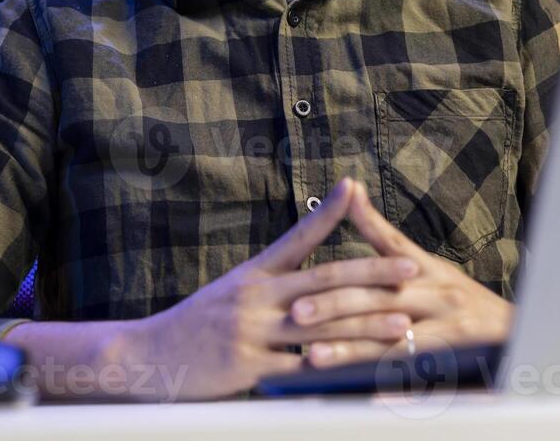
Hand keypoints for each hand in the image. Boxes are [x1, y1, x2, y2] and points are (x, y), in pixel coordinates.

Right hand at [118, 177, 419, 399]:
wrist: (150, 355)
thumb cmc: (197, 324)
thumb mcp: (233, 289)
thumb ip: (273, 279)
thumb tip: (314, 271)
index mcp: (254, 274)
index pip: (297, 236)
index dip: (328, 212)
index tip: (356, 189)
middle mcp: (256, 296)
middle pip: (324, 280)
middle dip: (373, 273)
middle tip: (410, 268)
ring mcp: (252, 331)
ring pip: (322, 326)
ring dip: (368, 324)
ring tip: (403, 322)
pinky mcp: (249, 368)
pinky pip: (300, 370)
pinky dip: (334, 370)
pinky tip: (362, 370)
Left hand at [286, 183, 514, 368]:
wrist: (519, 335)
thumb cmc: (464, 300)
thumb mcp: (430, 268)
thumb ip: (388, 243)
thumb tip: (352, 198)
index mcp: (429, 270)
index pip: (390, 245)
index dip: (363, 228)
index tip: (328, 227)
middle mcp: (439, 294)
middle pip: (381, 297)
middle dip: (335, 305)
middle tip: (297, 311)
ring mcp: (448, 330)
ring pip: (392, 339)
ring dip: (351, 349)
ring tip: (315, 356)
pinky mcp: (455, 363)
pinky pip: (419, 377)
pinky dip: (391, 387)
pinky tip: (362, 395)